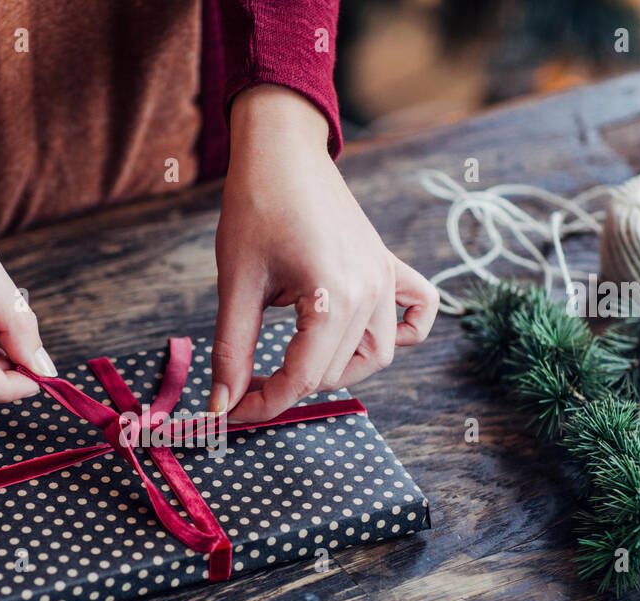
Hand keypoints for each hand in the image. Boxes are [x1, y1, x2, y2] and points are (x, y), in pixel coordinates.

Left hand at [211, 85, 438, 421]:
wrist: (280, 149)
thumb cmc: (254, 206)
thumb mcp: (235, 283)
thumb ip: (232, 351)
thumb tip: (222, 405)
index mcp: (332, 297)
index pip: (302, 379)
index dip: (262, 404)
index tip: (230, 412)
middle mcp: (370, 292)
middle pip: (334, 374)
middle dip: (288, 387)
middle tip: (246, 382)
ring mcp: (385, 278)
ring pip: (376, 356)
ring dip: (336, 369)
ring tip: (293, 359)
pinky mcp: (388, 265)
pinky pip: (417, 312)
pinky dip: (401, 332)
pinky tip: (361, 334)